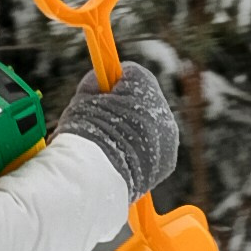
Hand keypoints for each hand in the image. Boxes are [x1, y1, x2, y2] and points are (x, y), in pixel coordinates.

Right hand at [52, 60, 178, 202]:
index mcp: (144, 86)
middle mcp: (162, 108)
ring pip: (150, 125)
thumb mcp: (82, 100)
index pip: (132, 74)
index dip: (112, 83)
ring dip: (133, 130)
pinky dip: (139, 151)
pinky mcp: (167, 161)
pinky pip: (154, 148)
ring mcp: (168, 136)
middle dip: (124, 107)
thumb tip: (98, 81)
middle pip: (143, 100)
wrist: (96, 176)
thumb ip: (93, 85)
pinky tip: (120, 159)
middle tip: (100, 121)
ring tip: (108, 144)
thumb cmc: (85, 134)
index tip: (98, 93)